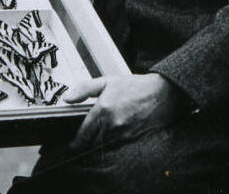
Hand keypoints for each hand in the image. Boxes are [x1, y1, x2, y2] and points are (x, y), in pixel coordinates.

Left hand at [64, 73, 189, 151]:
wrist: (161, 93)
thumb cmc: (134, 86)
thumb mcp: (107, 81)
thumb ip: (84, 89)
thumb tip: (67, 99)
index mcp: (103, 109)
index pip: (83, 134)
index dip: (75, 144)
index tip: (71, 146)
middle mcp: (112, 124)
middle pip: (92, 143)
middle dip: (87, 143)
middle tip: (84, 140)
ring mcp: (123, 134)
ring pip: (104, 146)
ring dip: (99, 144)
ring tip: (99, 136)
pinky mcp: (133, 139)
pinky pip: (117, 146)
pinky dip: (112, 143)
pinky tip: (114, 135)